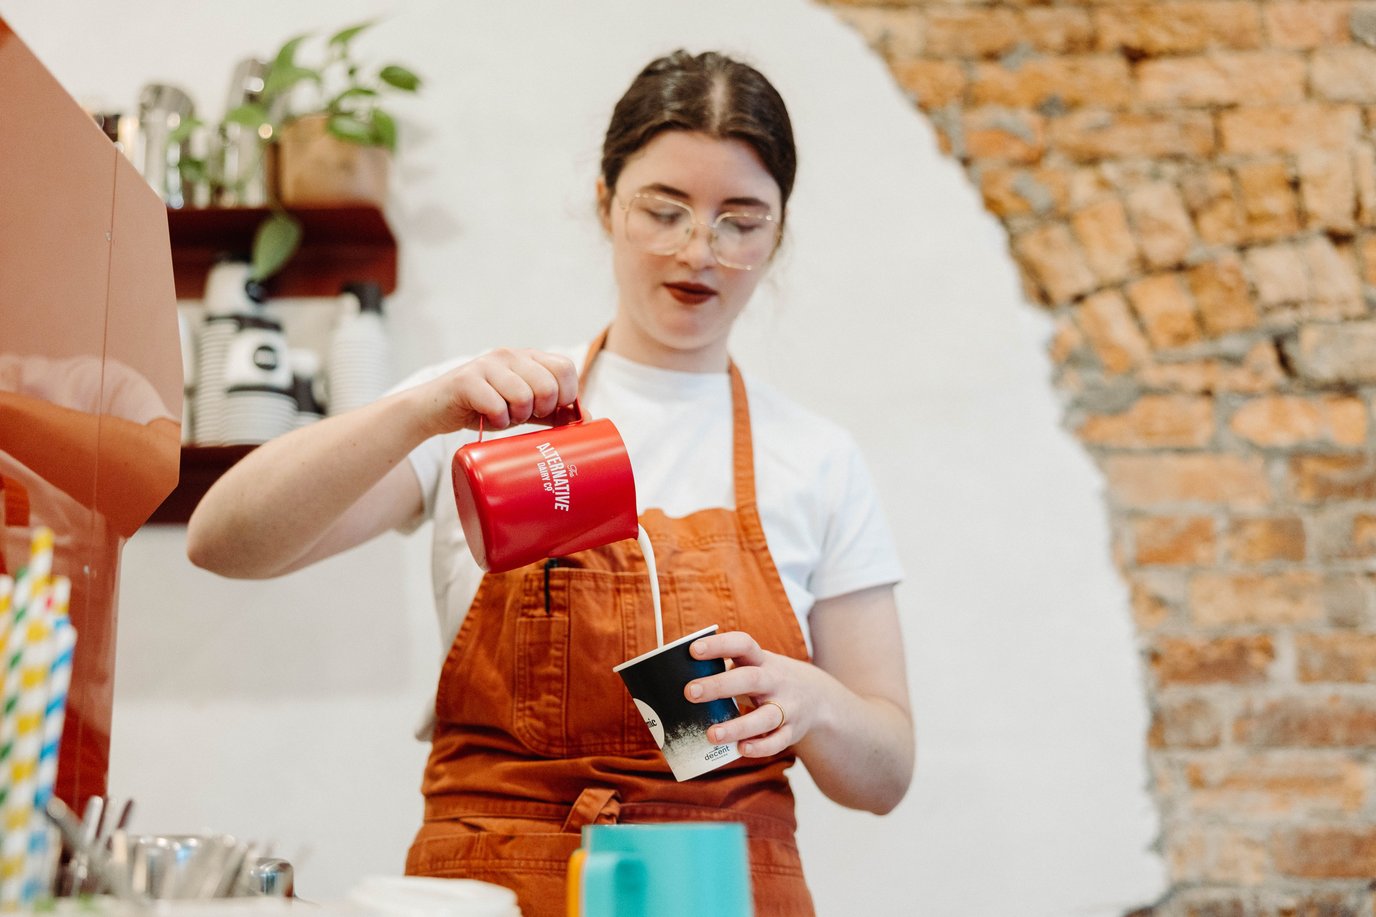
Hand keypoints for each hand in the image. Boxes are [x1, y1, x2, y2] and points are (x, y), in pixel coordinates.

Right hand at [421, 348, 578, 434]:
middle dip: (543, 408)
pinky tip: (488, 418)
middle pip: (548, 383)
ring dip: (517, 417)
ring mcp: (487, 365)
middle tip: (527, 415)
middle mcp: (509, 355)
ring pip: (523, 396)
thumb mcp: (522, 409)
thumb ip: (551, 411)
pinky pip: (496, 406)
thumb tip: (586, 418)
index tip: (553, 410)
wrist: (436, 409)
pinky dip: (497, 420)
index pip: (565, 367)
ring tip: (505, 417)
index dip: (566, 394)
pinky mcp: (467, 380)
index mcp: (528, 357)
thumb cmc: (484, 408)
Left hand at [684, 630, 821, 758]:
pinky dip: (761, 747)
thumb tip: (671, 682)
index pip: (742, 644)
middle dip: (719, 685)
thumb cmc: (767, 680)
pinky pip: (779, 741)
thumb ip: (722, 671)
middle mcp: (775, 680)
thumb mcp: (752, 666)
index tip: (693, 650)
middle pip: (751, 679)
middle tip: (689, 692)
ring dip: (738, 726)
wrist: (817, 697)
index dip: (719, 645)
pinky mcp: (793, 730)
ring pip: (766, 716)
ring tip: (711, 734)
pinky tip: (740, 750)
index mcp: (761, 660)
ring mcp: (787, 706)